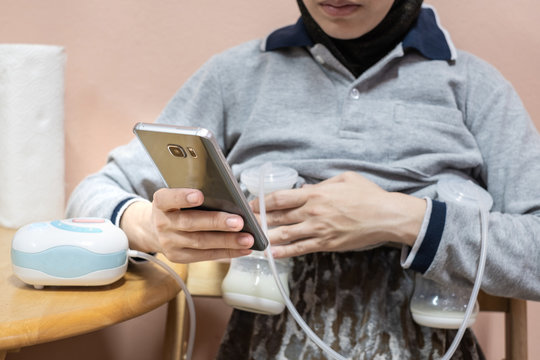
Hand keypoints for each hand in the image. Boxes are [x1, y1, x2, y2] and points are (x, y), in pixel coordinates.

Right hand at [120, 188, 252, 262]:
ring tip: (247, 239)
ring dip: (227, 241)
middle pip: (190, 223)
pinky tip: (243, 249)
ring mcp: (169, 243)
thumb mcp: (177, 197)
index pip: (167, 199)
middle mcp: (162, 223)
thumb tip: (229, 197)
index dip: (182, 197)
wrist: (153, 230)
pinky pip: (205, 256)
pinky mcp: (178, 257)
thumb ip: (195, 194)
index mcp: (161, 203)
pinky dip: (227, 252)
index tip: (199, 195)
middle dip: (217, 223)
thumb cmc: (176, 207)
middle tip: (239, 222)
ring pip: (201, 242)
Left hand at [250, 171, 425, 257]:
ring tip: (253, 238)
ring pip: (285, 234)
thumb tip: (305, 189)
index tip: (251, 204)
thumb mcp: (344, 179)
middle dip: (259, 219)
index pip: (280, 198)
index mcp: (315, 194)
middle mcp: (313, 212)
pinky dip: (284, 252)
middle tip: (245, 222)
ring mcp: (319, 230)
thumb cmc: (367, 194)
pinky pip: (300, 249)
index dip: (262, 202)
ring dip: (267, 236)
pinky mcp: (326, 244)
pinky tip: (272, 253)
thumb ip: (321, 184)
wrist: (386, 216)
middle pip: (278, 216)